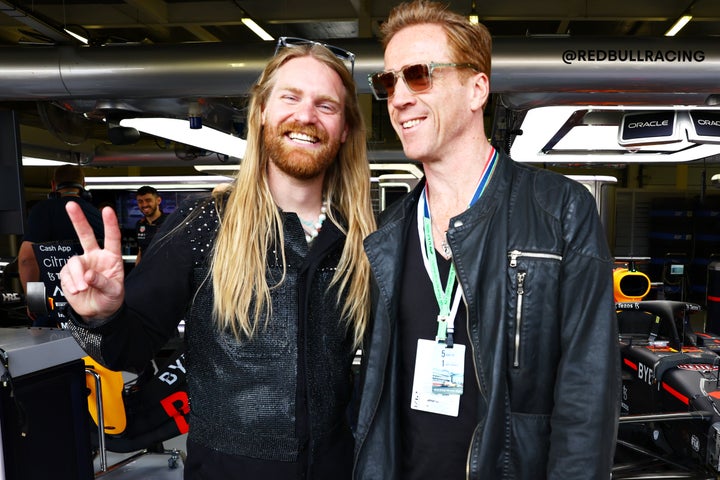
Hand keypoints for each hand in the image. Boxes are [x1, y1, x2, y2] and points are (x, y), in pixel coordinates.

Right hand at [60, 202, 124, 318]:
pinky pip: (66, 274)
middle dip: (78, 219)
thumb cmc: (111, 299)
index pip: (112, 238)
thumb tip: (88, 276)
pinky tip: (77, 290)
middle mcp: (95, 257)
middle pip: (85, 235)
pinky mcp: (69, 274)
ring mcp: (81, 265)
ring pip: (73, 262)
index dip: (109, 223)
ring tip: (82, 289)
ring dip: (76, 277)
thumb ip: (103, 282)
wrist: (98, 312)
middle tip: (71, 205)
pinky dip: (70, 283)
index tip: (107, 210)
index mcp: (111, 258)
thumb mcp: (114, 291)